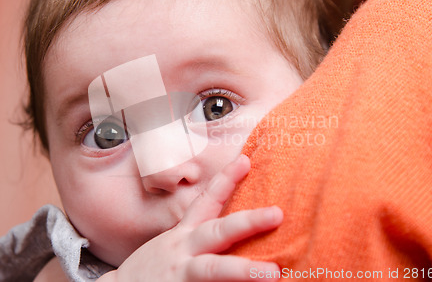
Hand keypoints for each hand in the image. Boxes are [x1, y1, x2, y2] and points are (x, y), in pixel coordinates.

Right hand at [99, 154, 282, 281]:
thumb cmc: (153, 268)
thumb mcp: (172, 246)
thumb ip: (197, 237)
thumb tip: (232, 229)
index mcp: (183, 234)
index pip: (206, 201)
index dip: (226, 180)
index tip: (246, 160)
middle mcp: (182, 249)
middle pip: (218, 232)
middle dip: (248, 222)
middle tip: (278, 213)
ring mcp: (181, 274)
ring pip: (214, 269)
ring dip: (245, 270)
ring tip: (274, 274)